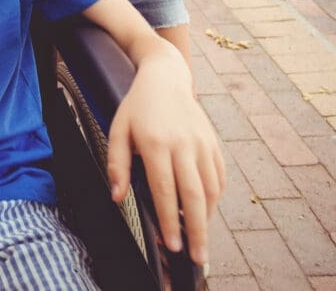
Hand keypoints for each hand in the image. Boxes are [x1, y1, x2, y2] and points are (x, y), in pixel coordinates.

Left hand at [107, 51, 225, 266]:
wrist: (165, 78)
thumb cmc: (137, 107)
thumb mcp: (118, 129)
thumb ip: (116, 164)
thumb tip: (117, 198)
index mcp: (156, 142)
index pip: (164, 190)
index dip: (168, 221)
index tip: (171, 246)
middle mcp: (183, 144)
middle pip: (193, 196)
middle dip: (196, 231)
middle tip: (196, 258)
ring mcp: (202, 143)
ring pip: (210, 190)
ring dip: (206, 218)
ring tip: (199, 238)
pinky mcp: (213, 143)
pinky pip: (219, 177)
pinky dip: (214, 198)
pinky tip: (205, 210)